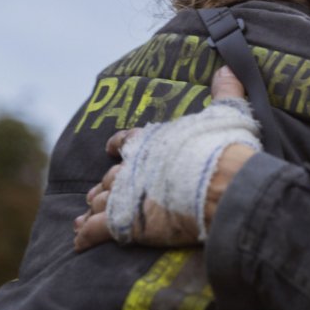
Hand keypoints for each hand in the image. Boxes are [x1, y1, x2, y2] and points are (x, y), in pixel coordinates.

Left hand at [73, 66, 259, 251]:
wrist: (224, 186)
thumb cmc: (225, 148)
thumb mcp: (229, 112)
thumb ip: (225, 90)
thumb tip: (228, 68)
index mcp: (150, 140)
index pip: (125, 140)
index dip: (117, 145)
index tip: (111, 149)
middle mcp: (131, 166)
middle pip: (110, 176)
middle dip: (106, 185)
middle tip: (102, 194)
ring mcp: (124, 194)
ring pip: (99, 202)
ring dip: (94, 209)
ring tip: (87, 217)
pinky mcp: (123, 223)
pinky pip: (94, 231)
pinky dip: (85, 236)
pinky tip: (80, 242)